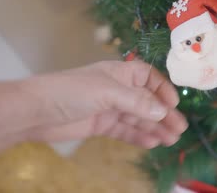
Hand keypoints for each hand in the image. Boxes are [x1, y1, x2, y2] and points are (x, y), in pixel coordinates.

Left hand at [0, 61, 187, 156]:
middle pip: (146, 100)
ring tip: (171, 140)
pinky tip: (152, 143)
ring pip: (138, 118)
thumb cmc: (71, 91)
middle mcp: (116, 89)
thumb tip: (163, 112)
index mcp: (118, 73)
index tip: (173, 105)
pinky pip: (125, 130)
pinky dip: (138, 136)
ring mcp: (108, 108)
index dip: (162, 89)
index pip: (148, 77)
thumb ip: (136, 102)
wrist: (36, 111)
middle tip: (180, 129)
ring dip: (155, 127)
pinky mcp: (100, 125)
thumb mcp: (108, 92)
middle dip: (163, 114)